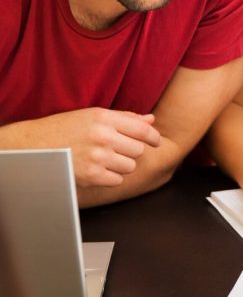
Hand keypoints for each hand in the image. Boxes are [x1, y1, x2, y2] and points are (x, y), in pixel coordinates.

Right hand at [27, 108, 160, 187]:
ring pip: (130, 166)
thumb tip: (151, 120)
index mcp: (104, 118)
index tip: (156, 141)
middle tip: (117, 149)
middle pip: (138, 150)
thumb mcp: (93, 116)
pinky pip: (117, 180)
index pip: (143, 130)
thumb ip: (124, 118)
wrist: (32, 146)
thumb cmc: (65, 129)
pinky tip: (98, 169)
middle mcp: (102, 136)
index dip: (154, 137)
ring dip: (122, 165)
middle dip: (132, 151)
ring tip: (105, 158)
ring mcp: (97, 157)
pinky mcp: (91, 176)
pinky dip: (111, 177)